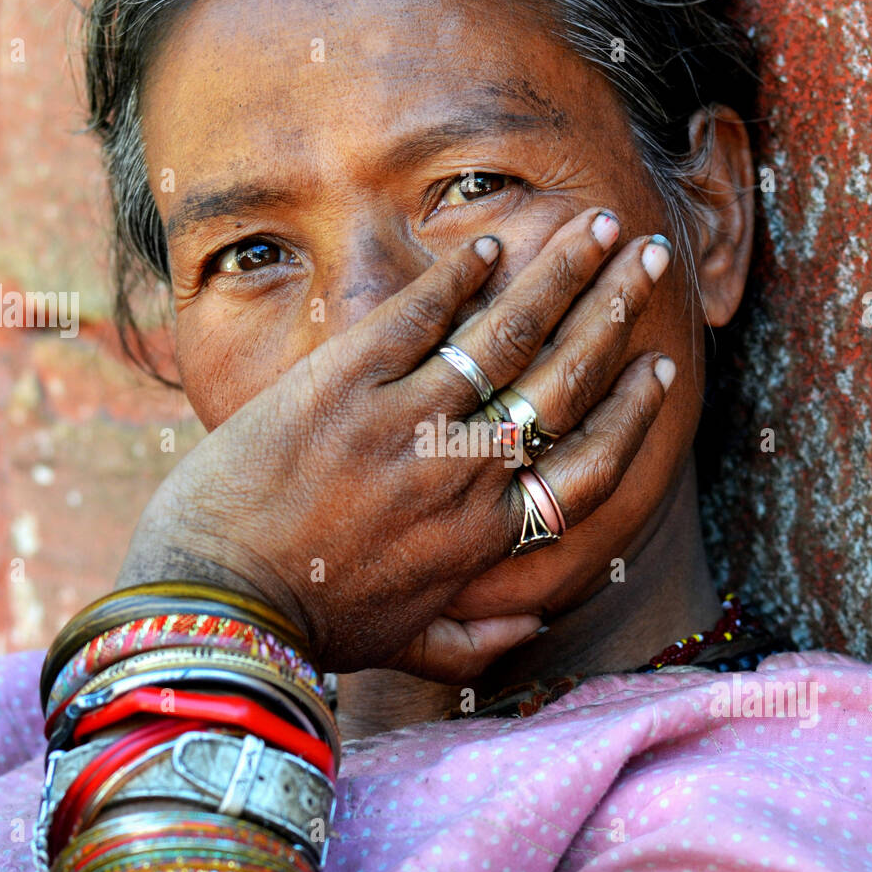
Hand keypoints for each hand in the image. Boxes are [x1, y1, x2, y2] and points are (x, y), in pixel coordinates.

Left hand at [117, 206, 676, 682]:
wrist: (214, 597)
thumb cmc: (309, 625)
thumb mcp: (402, 645)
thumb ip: (473, 643)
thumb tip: (530, 629)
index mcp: (485, 535)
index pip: (589, 463)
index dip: (632, 411)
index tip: (658, 368)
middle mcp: (463, 469)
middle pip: (565, 378)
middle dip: (617, 310)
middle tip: (650, 258)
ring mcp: (406, 417)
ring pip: (506, 333)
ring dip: (559, 274)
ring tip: (594, 226)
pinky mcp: (345, 378)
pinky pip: (419, 314)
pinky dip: (458, 276)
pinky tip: (489, 244)